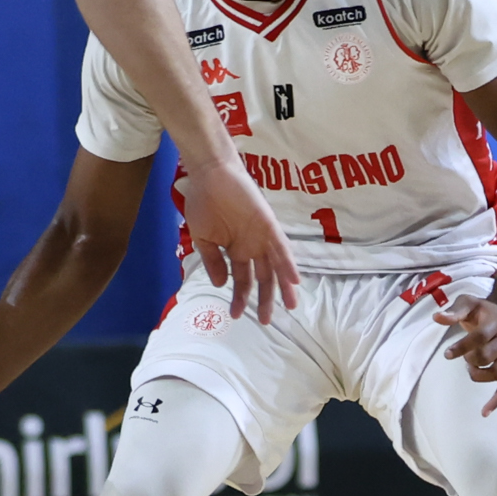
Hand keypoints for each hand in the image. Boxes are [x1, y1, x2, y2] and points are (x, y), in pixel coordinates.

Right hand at [181, 161, 300, 323]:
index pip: (241, 279)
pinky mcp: (268, 225)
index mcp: (235, 250)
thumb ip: (213, 261)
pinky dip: (288, 263)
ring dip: (284, 286)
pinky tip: (293, 279)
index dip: (240, 298)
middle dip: (265, 299)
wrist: (210, 175)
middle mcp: (251, 246)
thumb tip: (220, 284)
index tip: (235, 315)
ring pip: (277, 265)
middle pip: (263, 277)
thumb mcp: (203, 238)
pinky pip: (282, 247)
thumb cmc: (203, 202)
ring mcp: (261, 236)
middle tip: (267, 321)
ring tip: (290, 305)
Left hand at [432, 295, 496, 412]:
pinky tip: (484, 412)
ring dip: (479, 374)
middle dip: (471, 359)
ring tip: (470, 368)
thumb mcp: (468, 303)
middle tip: (464, 356)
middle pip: (488, 356)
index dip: (462, 347)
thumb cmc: (483, 310)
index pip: (480, 337)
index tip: (447, 354)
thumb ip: (454, 311)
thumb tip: (436, 317)